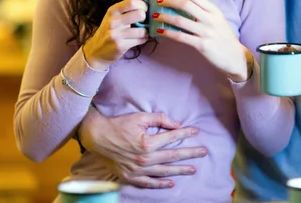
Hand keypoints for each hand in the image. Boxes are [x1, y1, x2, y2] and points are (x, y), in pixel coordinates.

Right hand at [77, 107, 207, 187]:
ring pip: (163, 172)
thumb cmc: (118, 125)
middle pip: (172, 157)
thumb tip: (177, 124)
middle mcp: (144, 159)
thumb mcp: (140, 117)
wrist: (96, 137)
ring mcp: (137, 170)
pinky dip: (160, 184)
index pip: (172, 138)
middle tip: (203, 152)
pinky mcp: (129, 176)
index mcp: (147, 143)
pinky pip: (148, 183)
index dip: (185, 134)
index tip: (196, 131)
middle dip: (190, 154)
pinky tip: (171, 183)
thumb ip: (160, 120)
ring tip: (193, 169)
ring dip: (180, 171)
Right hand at [82, 0, 148, 69]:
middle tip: (143, 21)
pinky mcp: (120, 45)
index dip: (143, 5)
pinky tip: (139, 38)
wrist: (97, 51)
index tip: (144, 9)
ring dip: (145, 31)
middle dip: (146, 18)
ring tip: (142, 32)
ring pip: (142, 30)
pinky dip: (143, 39)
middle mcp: (113, 21)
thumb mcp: (115, 15)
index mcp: (113, 11)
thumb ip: (129, 3)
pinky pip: (140, 40)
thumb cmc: (109, 31)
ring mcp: (116, 34)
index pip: (132, 2)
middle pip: (140, 14)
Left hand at [154, 0, 251, 81]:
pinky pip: (181, 37)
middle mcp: (211, 19)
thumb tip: (183, 3)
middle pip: (186, 4)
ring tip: (155, 15)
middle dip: (169, 1)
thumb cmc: (224, 38)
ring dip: (165, 16)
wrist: (236, 58)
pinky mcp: (202, 45)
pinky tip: (160, 30)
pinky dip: (168, 32)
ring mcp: (207, 32)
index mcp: (214, 11)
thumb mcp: (218, 20)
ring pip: (180, 20)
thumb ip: (204, 11)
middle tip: (158, 2)